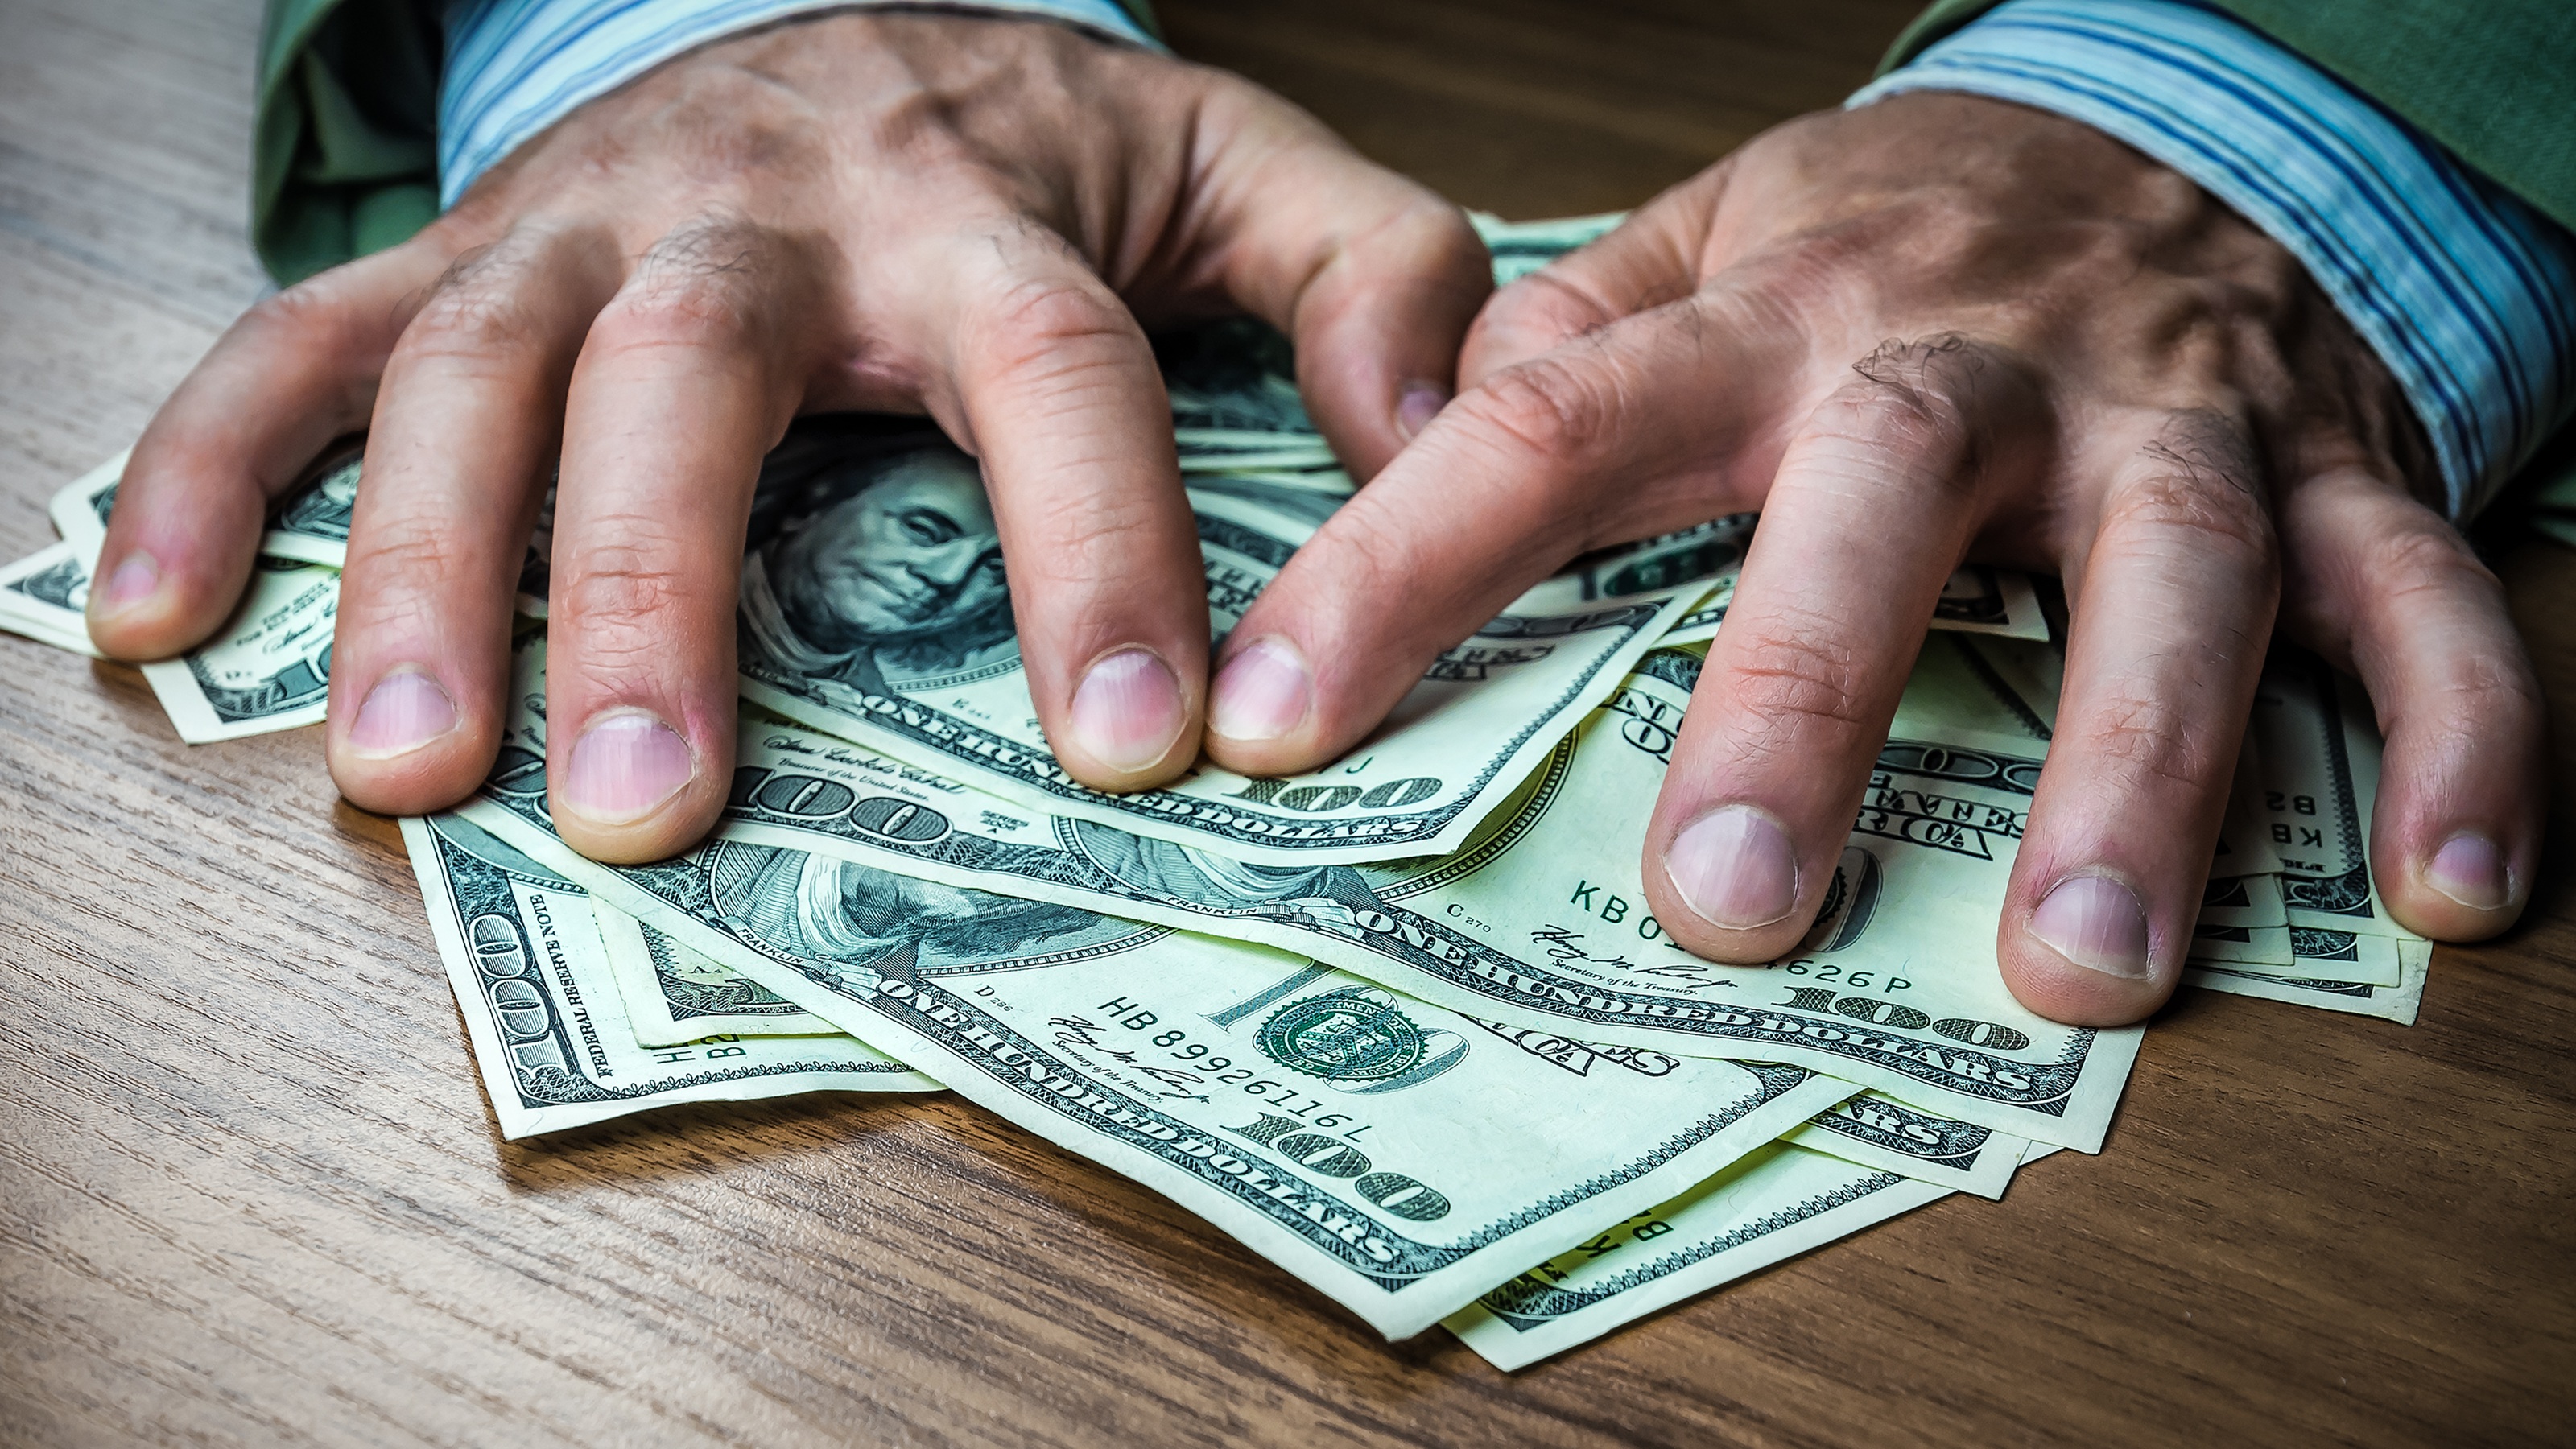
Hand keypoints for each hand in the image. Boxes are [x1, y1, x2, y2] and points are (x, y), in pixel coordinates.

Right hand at [87, 12, 1488, 861]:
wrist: (844, 9)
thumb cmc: (1037, 134)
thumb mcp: (1239, 168)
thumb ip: (1375, 278)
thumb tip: (1439, 444)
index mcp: (973, 200)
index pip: (1050, 370)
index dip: (1090, 549)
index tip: (1133, 746)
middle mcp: (759, 205)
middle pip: (692, 372)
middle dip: (660, 584)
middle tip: (652, 802)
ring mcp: (583, 222)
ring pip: (469, 366)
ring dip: (416, 563)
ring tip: (401, 770)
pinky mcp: (461, 250)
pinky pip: (300, 336)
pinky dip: (210, 463)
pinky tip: (153, 614)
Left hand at [1205, 92, 2542, 1025]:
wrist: (2167, 111)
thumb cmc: (1907, 232)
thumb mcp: (1717, 240)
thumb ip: (1573, 334)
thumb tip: (1417, 424)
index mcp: (1774, 315)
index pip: (1551, 428)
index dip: (1401, 570)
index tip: (1272, 724)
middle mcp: (1970, 364)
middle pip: (1877, 509)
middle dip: (1801, 703)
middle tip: (1720, 907)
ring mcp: (2174, 417)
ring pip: (2170, 577)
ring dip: (2133, 774)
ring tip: (2073, 968)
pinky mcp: (2347, 469)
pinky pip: (2426, 599)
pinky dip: (2462, 733)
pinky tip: (2449, 892)